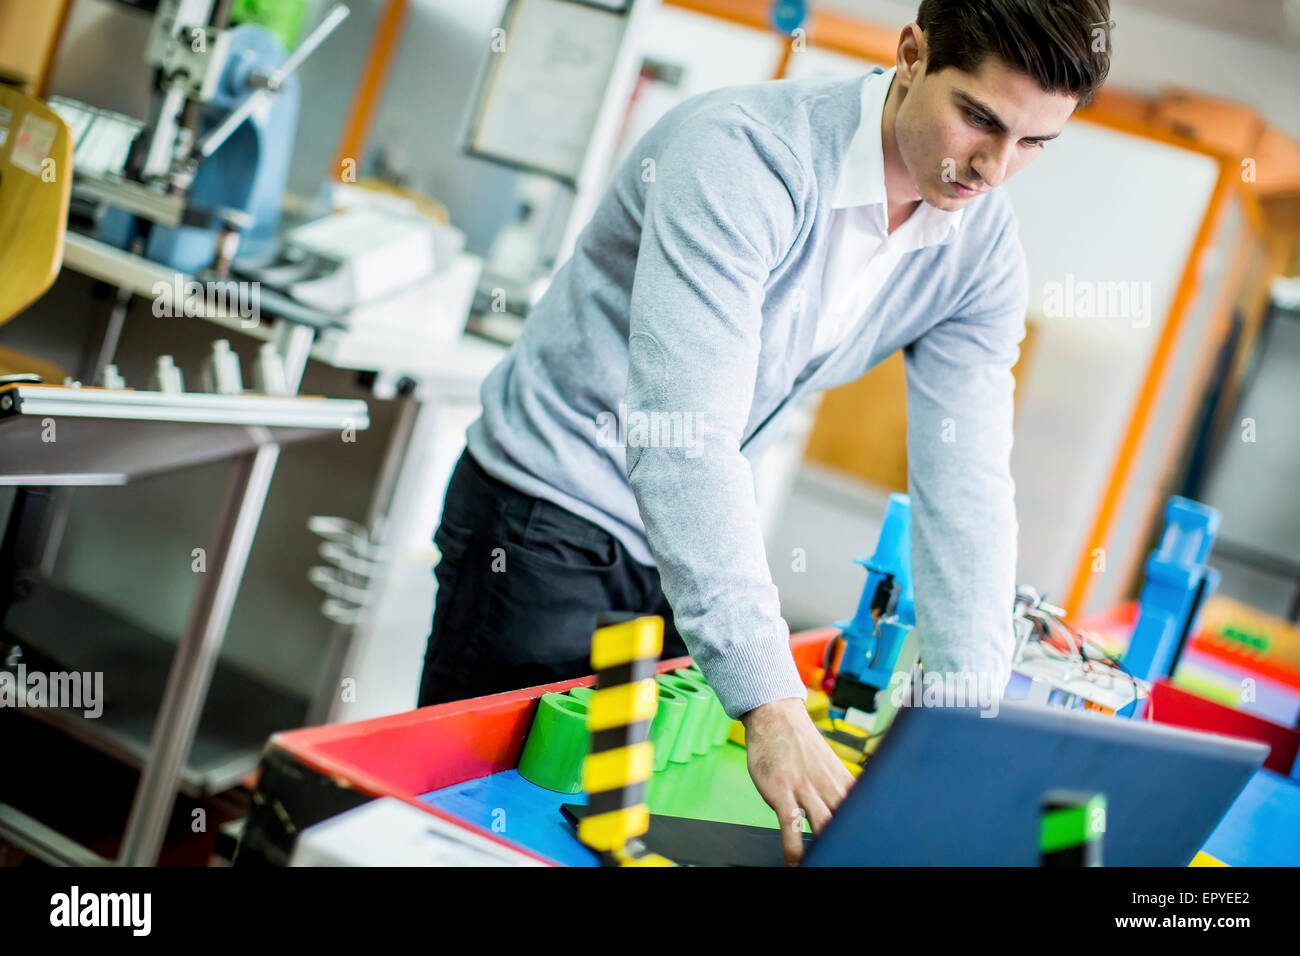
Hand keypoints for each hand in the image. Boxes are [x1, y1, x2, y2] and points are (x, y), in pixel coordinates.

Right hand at [741, 697, 855, 864]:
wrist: (776, 715)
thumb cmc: (800, 744)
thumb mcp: (828, 766)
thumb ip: (841, 790)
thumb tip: (855, 813)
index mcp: (843, 782)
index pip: (865, 815)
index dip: (870, 835)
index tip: (872, 851)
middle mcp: (828, 787)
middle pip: (847, 824)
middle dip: (851, 845)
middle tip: (850, 859)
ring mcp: (805, 789)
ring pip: (822, 827)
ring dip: (825, 851)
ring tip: (824, 865)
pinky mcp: (781, 791)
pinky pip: (790, 826)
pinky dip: (794, 849)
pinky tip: (795, 863)